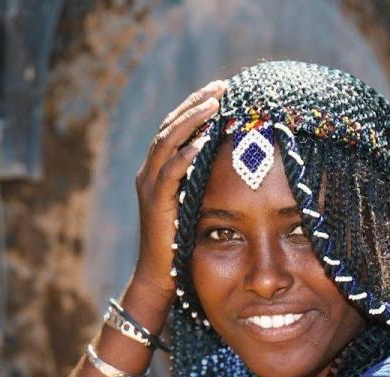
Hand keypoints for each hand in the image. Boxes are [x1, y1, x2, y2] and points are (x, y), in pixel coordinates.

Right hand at [133, 80, 224, 300]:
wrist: (161, 277)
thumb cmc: (184, 243)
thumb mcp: (197, 203)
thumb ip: (207, 181)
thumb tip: (239, 159)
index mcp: (160, 170)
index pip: (177, 128)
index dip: (196, 106)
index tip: (221, 89)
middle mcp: (150, 173)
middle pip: (170, 127)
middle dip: (196, 104)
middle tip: (221, 86)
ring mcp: (150, 187)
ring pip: (167, 143)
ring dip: (191, 121)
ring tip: (213, 105)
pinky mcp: (155, 204)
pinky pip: (169, 174)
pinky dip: (185, 156)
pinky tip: (202, 143)